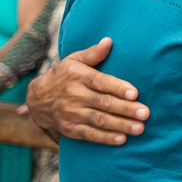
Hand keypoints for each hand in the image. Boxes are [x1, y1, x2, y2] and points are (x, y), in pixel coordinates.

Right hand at [25, 37, 147, 143]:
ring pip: (98, 120)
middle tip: (145, 113)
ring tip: (139, 128)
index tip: (136, 94)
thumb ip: (93, 53)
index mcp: (77, 76)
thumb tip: (109, 41)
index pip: (101, 82)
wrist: (36, 98)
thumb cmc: (64, 75)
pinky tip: (121, 139)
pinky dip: (105, 138)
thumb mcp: (74, 60)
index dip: (118, 88)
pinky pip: (88, 135)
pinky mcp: (68, 128)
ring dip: (120, 125)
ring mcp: (70, 113)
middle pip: (103, 103)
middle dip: (126, 109)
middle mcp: (73, 95)